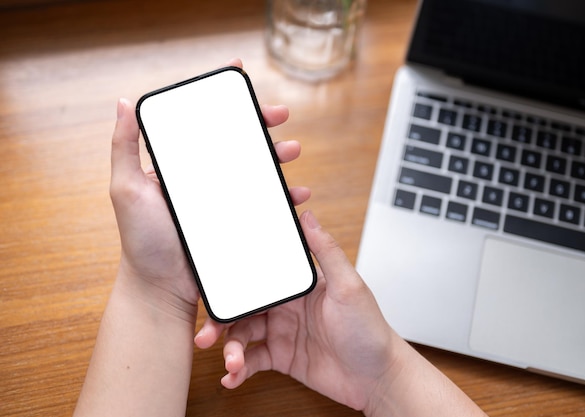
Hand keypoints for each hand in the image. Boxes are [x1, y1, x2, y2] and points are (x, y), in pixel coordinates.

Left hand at [109, 59, 309, 322]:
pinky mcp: (238, 221)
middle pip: (235, 141)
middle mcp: (202, 178)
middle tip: (279, 114)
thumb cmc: (141, 241)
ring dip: (277, 155)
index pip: (202, 123)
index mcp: (179, 165)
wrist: (163, 288)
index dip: (221, 98)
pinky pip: (265, 203)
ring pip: (255, 168)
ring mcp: (222, 200)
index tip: (238, 73)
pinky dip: (283, 196)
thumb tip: (124, 102)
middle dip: (260, 123)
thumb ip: (124, 147)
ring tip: (292, 150)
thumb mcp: (125, 189)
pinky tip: (296, 193)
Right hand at [195, 210, 403, 410]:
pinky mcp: (282, 357)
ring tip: (230, 363)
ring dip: (230, 349)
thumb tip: (307, 215)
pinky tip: (232, 378)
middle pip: (243, 307)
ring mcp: (282, 332)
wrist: (377, 377)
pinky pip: (252, 360)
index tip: (213, 288)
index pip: (259, 276)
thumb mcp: (349, 286)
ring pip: (243, 335)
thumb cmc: (369, 329)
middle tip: (206, 335)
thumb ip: (326, 252)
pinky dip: (239, 369)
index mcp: (298, 285)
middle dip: (222, 321)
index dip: (234, 282)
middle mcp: (286, 306)